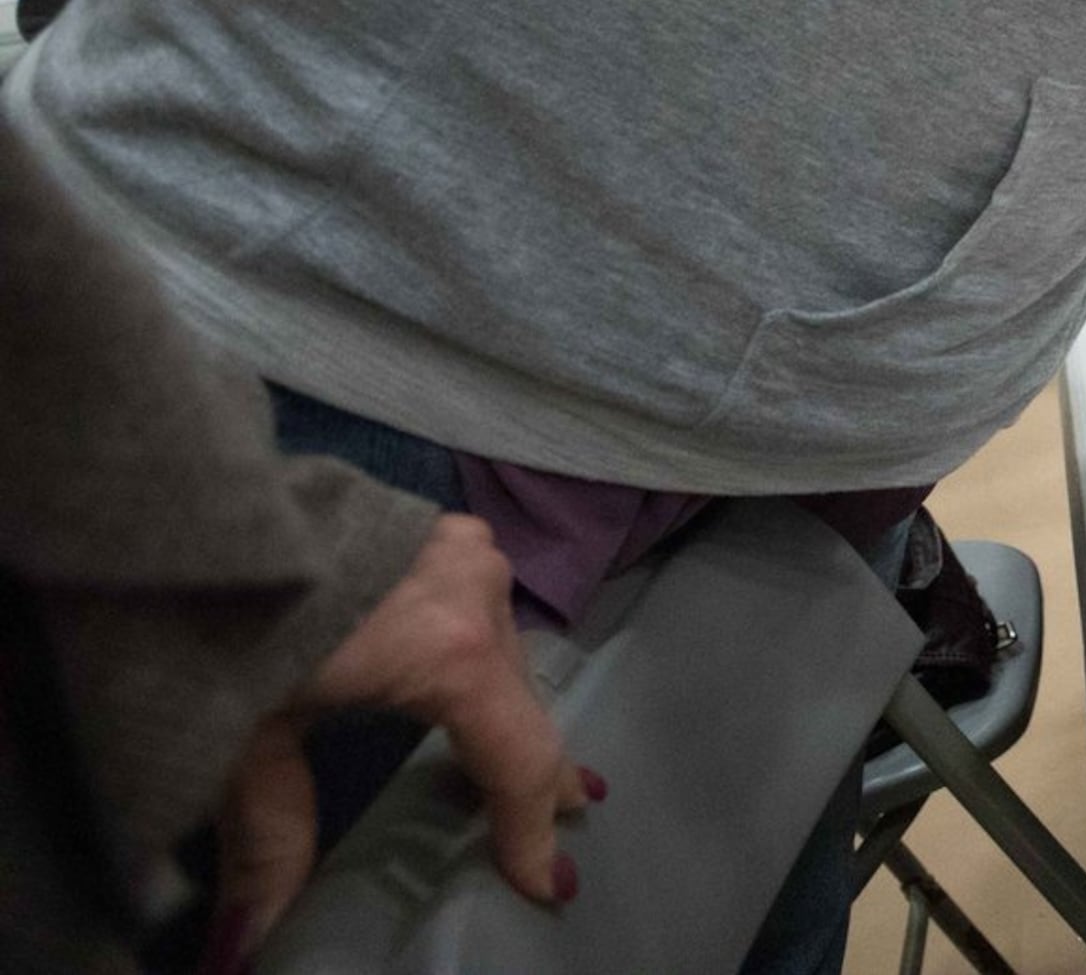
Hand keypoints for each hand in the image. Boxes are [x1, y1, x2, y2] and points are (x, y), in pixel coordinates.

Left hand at [213, 513, 593, 969]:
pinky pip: (478, 613)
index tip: (548, 884)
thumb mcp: (239, 738)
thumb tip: (245, 949)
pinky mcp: (435, 529)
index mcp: (453, 649)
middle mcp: (480, 592)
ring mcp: (463, 550)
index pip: (518, 756)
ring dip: (507, 712)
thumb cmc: (217, 616)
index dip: (530, 829)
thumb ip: (269, 837)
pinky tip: (476, 683)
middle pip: (520, 702)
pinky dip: (483, 663)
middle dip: (536, 772)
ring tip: (520, 765)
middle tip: (561, 823)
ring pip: (502, 653)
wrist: (185, 496)